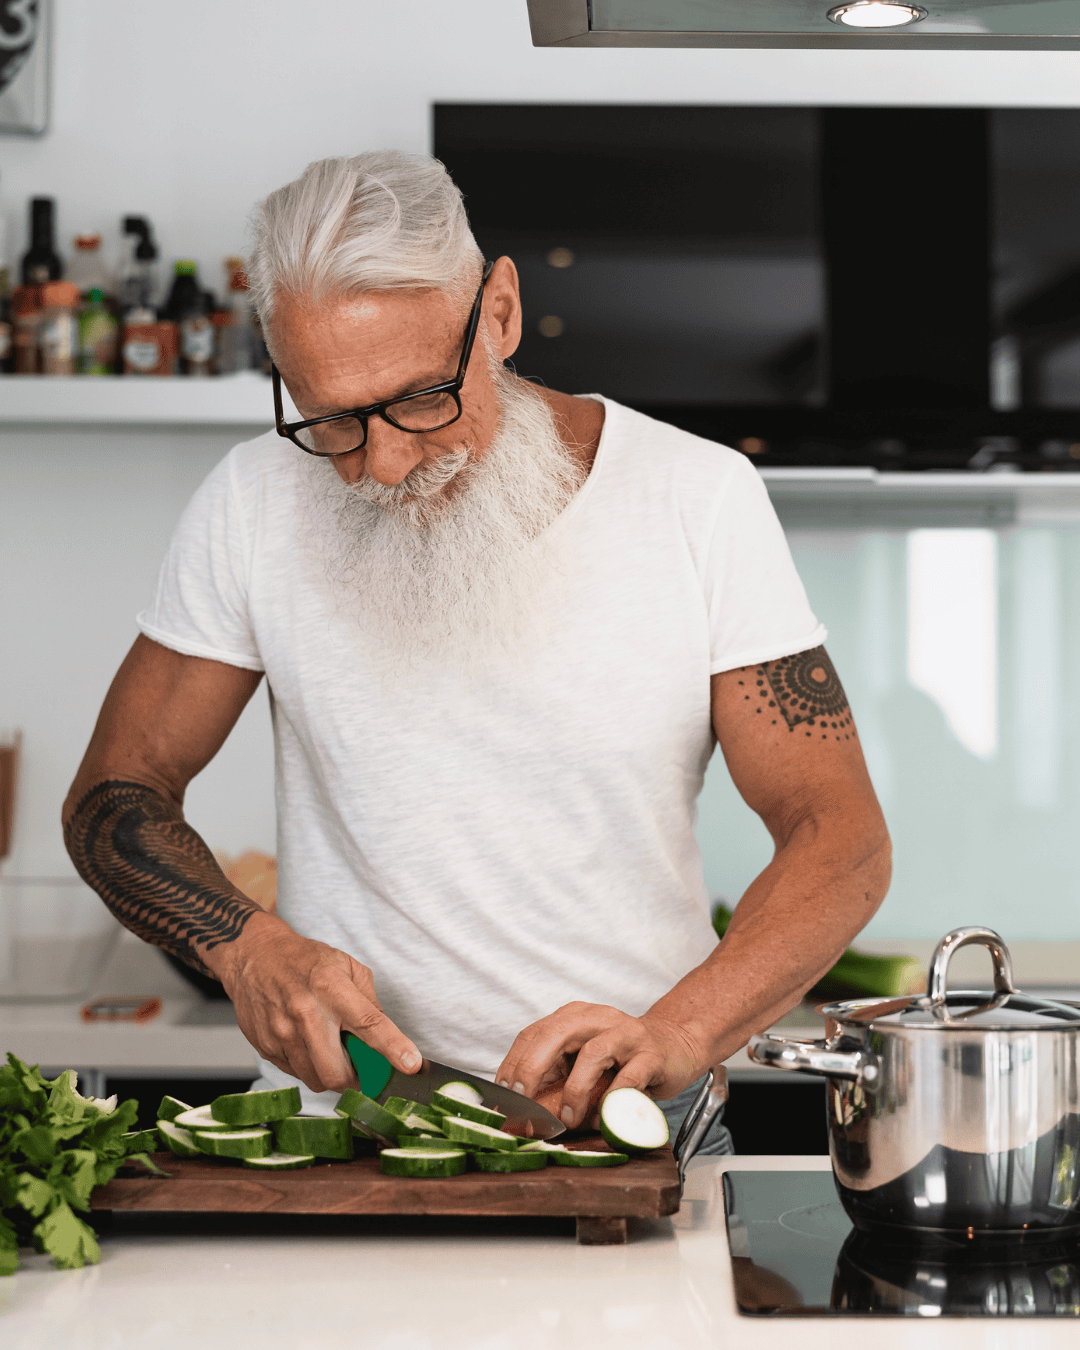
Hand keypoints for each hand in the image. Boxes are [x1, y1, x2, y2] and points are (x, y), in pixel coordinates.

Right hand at [208, 912, 419, 1094]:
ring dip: (331, 1074)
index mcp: (332, 988)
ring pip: (316, 1080)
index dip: (394, 1048)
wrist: (253, 955)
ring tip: (329, 1048)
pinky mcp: (265, 1047)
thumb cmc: (304, 959)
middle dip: (355, 1079)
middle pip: (337, 1072)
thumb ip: (369, 1001)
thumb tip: (388, 1037)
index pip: (370, 1024)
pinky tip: (307, 1043)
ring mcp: (282, 1033)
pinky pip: (295, 1074)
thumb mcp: (345, 966)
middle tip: (359, 1065)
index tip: (412, 1065)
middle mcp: (306, 1013)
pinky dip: (308, 1067)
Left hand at [495, 1002, 701, 1129]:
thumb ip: (554, 1076)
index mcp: (572, 1017)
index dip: (512, 1064)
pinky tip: (603, 1117)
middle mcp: (596, 1018)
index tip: (502, 1096)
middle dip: (532, 1069)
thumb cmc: (621, 1058)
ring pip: (592, 1053)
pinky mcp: (650, 1053)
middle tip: (523, 1103)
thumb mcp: (581, 1061)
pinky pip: (628, 1077)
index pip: (532, 1034)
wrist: (675, 1044)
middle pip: (555, 1035)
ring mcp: (625, 1033)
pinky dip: (612, 1100)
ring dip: (574, 1090)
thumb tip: (518, 1110)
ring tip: (568, 1117)